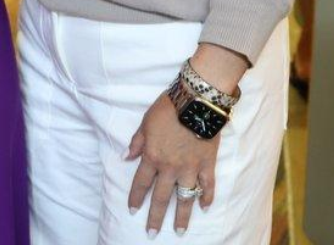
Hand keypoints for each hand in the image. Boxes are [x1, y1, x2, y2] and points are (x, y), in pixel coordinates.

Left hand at [125, 93, 218, 237]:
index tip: (133, 211)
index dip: (136, 198)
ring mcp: (190, 168)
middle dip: (155, 217)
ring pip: (185, 198)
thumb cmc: (168, 108)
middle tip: (152, 233)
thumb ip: (137, 142)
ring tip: (180, 231)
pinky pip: (207, 186)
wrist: (195, 101)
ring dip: (182, 216)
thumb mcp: (145, 122)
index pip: (141, 183)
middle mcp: (170, 167)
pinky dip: (206, 197)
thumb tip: (126, 157)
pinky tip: (204, 207)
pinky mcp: (207, 165)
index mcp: (152, 156)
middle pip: (161, 197)